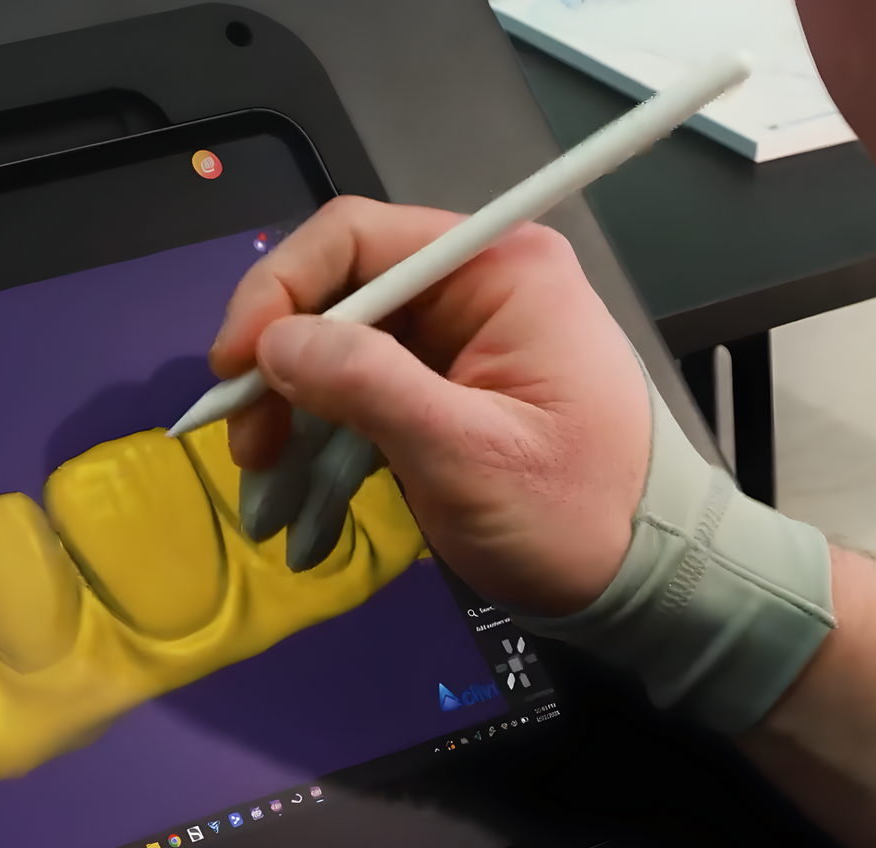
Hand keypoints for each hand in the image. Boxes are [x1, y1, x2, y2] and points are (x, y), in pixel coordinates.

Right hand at [211, 196, 650, 615]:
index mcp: (496, 270)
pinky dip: (316, 443)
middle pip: (333, 295)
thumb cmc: (576, 515)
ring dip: (286, 414)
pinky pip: (354, 397)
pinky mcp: (437, 390)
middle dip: (274, 367)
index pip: (353, 238)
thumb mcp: (467, 453)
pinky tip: (295, 498)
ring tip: (264, 483)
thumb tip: (273, 344)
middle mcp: (470, 287)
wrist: (642, 582)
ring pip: (332, 351)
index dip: (277, 291)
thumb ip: (368, 387)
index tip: (233, 363)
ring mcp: (452, 341)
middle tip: (242, 441)